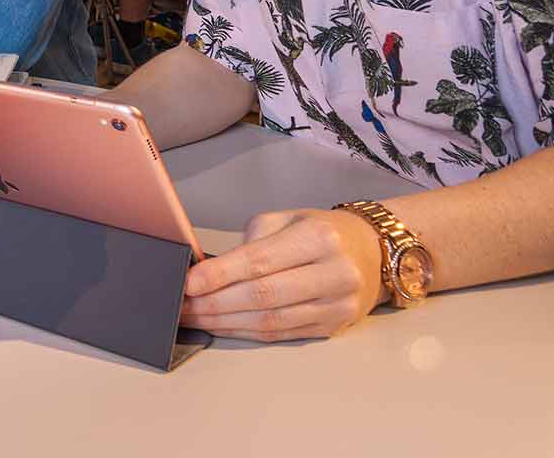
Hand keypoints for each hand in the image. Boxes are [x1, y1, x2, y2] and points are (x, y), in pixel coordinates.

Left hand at [180, 208, 386, 340]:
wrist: (372, 251)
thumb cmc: (321, 232)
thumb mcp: (287, 220)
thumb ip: (251, 242)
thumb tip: (208, 269)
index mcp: (318, 238)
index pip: (259, 261)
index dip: (219, 275)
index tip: (188, 283)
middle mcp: (333, 273)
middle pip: (262, 296)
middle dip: (214, 303)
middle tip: (181, 304)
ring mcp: (337, 305)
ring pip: (270, 321)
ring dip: (224, 322)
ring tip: (194, 317)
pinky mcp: (333, 327)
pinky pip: (281, 334)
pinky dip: (245, 332)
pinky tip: (221, 326)